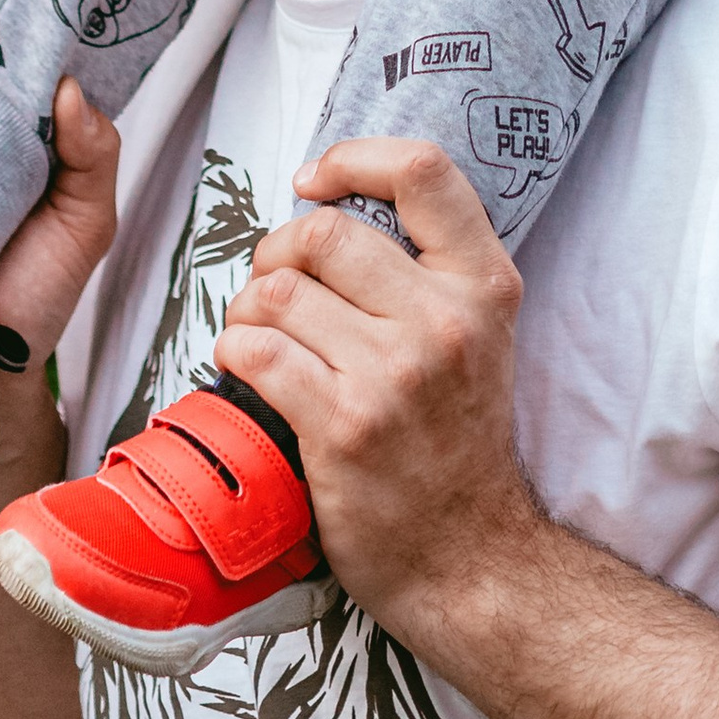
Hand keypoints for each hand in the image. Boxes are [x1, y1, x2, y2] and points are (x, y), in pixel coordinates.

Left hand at [213, 137, 542, 646]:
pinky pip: (258, 351)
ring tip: (258, 333)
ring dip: (247, 307)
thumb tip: (332, 208)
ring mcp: (395, 374)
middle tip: (274, 286)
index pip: (423, 170)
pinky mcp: (343, 426)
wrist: (472, 560)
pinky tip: (246, 369)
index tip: (316, 180)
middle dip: (277, 251)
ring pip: (280, 290)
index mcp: (484, 285)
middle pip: (324, 231)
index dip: (354, 158)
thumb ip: (430, 272)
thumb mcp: (479, 338)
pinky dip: (234, 352)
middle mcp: (445, 320)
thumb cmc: (457, 444)